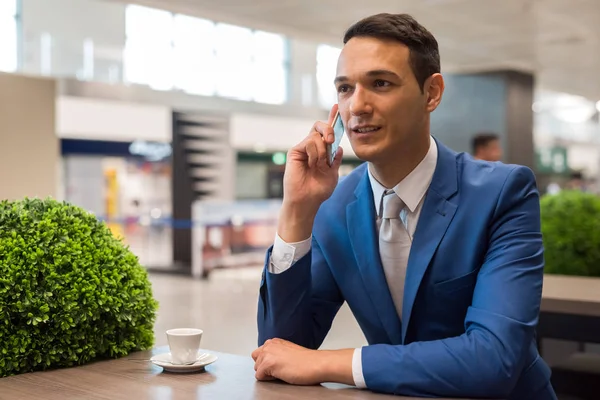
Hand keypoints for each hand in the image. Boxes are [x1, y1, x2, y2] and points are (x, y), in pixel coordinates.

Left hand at [252, 338, 322, 384]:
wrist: (316, 364)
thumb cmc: (307, 361)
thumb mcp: (289, 352)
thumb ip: (277, 354)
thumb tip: (272, 362)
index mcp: (274, 341)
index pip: (260, 354)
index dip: (268, 362)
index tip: (280, 365)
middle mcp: (269, 345)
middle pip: (256, 360)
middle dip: (264, 367)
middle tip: (280, 370)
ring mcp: (267, 353)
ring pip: (257, 369)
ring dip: (267, 373)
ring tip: (282, 372)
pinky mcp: (268, 363)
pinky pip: (259, 377)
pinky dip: (268, 379)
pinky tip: (281, 375)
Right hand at [277, 105, 343, 241]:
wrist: (307, 201)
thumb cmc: (319, 190)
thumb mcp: (333, 173)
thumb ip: (336, 160)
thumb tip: (339, 147)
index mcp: (322, 151)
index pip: (327, 132)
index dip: (332, 119)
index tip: (337, 108)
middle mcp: (312, 147)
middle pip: (320, 126)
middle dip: (329, 129)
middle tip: (331, 141)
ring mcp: (303, 148)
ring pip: (316, 136)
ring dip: (322, 150)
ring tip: (318, 165)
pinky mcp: (295, 151)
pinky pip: (309, 142)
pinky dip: (315, 153)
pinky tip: (312, 164)